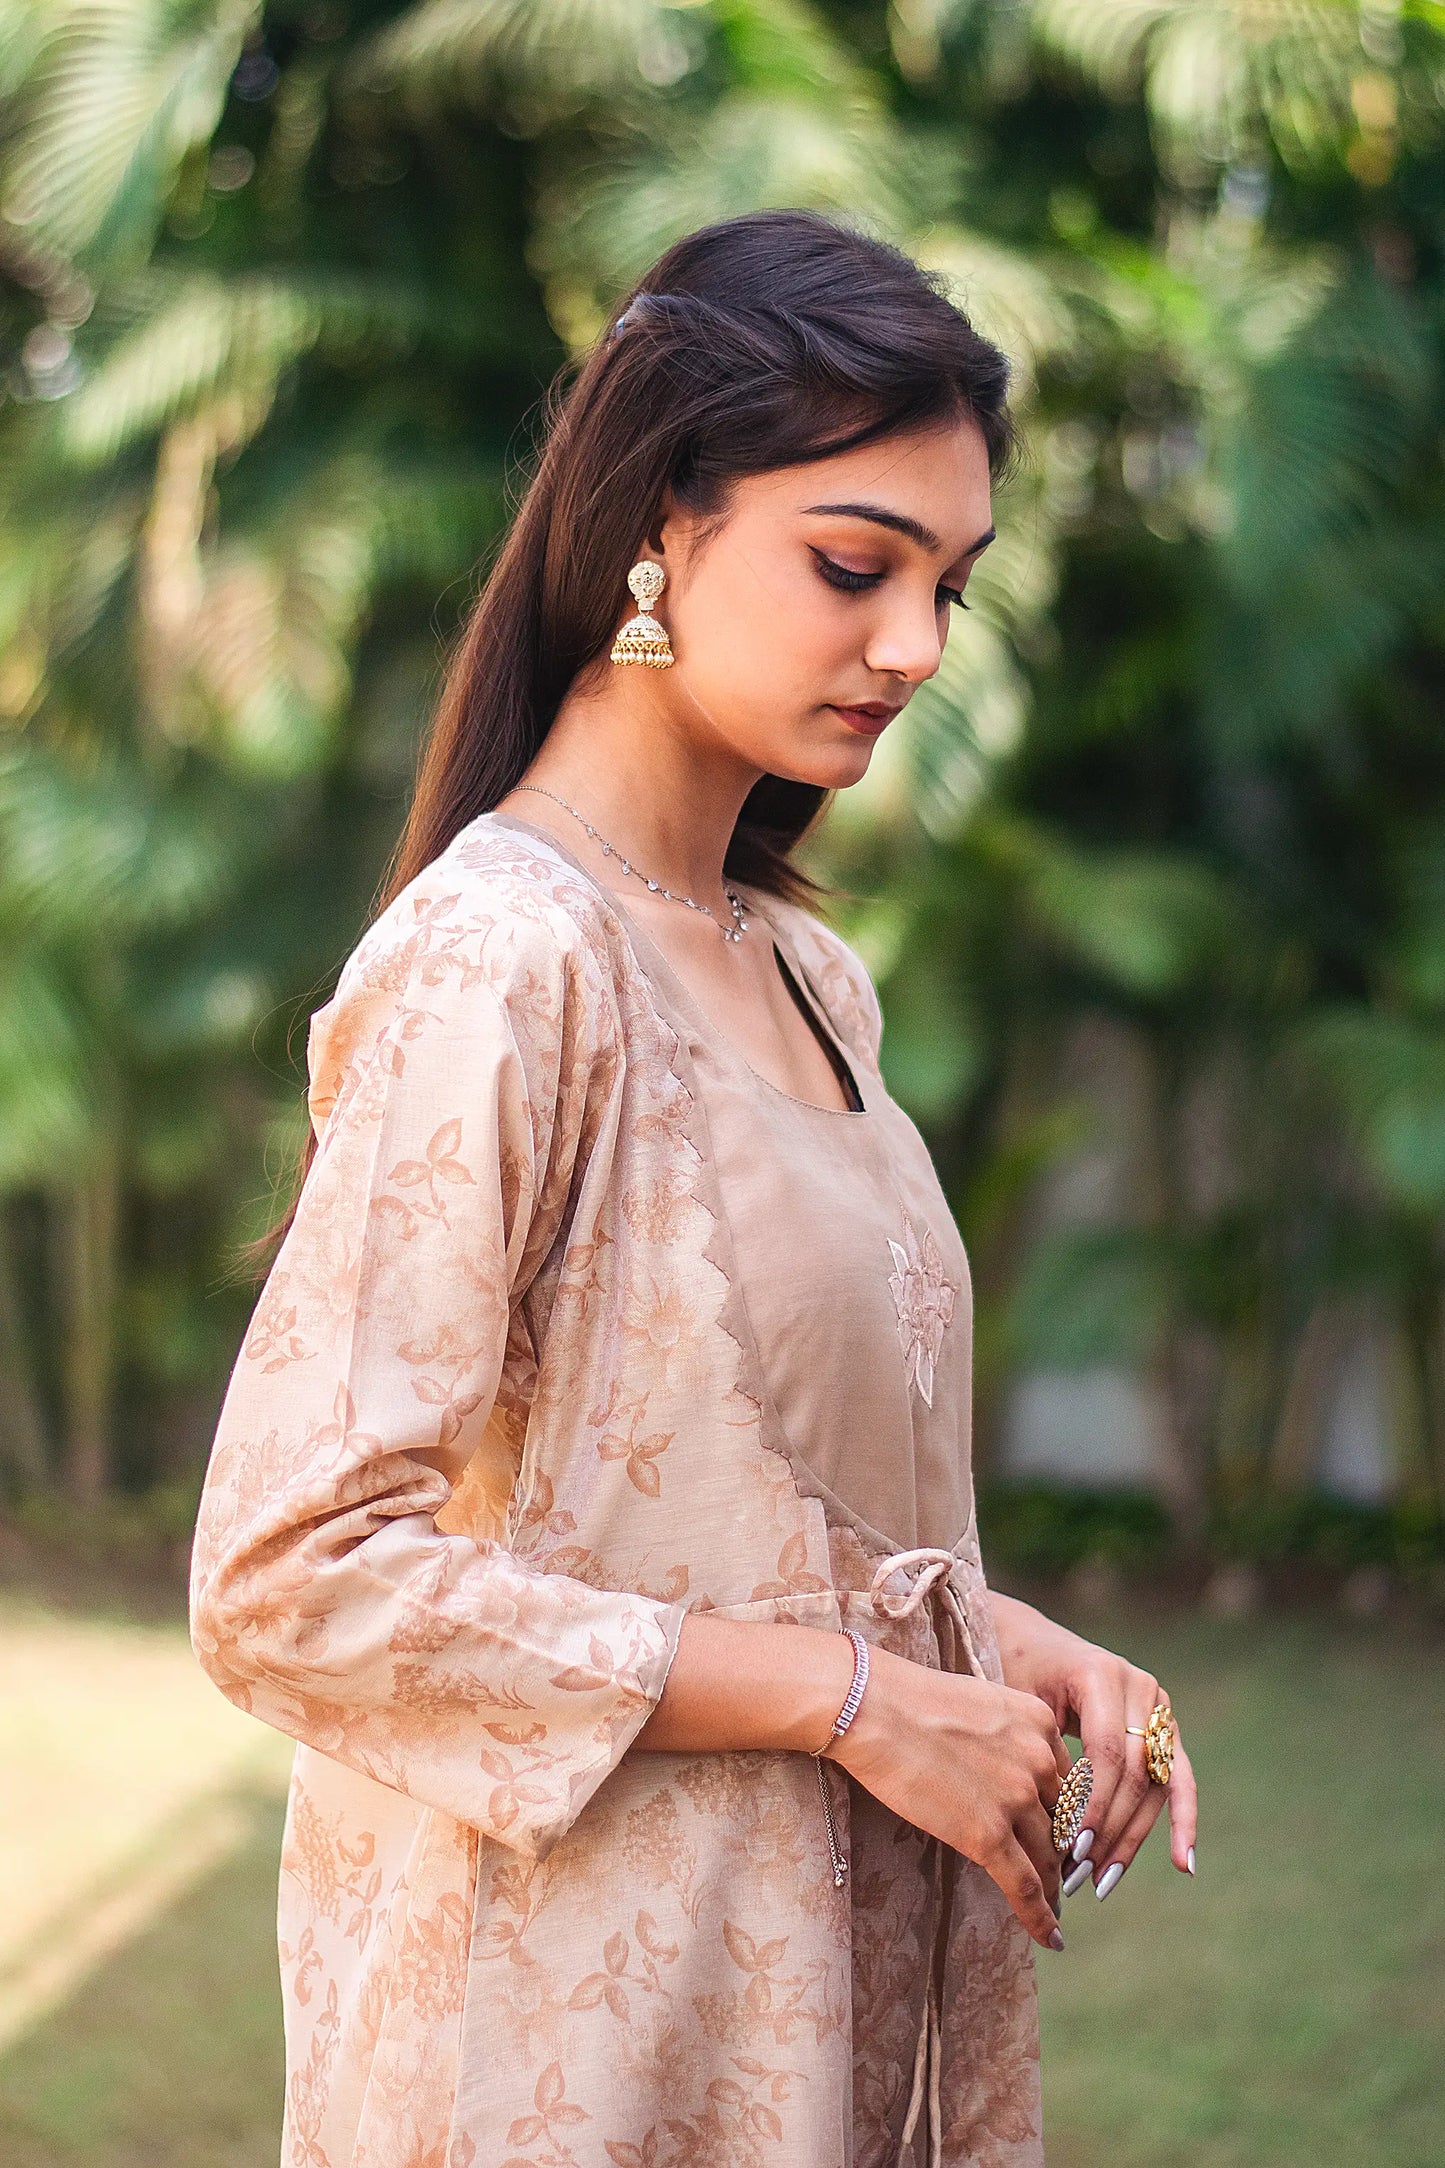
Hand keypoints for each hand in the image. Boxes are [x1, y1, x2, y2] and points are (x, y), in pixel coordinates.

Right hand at [828, 1644, 1071, 1949]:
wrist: (874, 1708)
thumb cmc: (908, 1699)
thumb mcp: (977, 1703)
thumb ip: (1003, 1735)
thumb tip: (997, 1765)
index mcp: (1038, 1721)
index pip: (1065, 1779)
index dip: (1065, 1812)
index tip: (1062, 1831)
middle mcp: (1038, 1760)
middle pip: (1063, 1820)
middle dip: (1063, 1850)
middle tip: (1063, 1875)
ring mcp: (1015, 1799)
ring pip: (1048, 1856)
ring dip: (1053, 1885)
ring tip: (1054, 1906)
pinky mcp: (987, 1834)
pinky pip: (1024, 1886)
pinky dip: (1040, 1917)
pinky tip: (1050, 1939)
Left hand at [988, 1593, 1198, 1896]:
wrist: (1030, 1644)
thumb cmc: (1013, 1674)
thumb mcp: (1019, 1703)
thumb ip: (1040, 1751)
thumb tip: (1048, 1827)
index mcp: (1101, 1674)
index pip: (1107, 1752)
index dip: (1093, 1803)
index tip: (1071, 1848)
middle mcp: (1139, 1687)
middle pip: (1134, 1774)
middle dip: (1107, 1829)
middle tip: (1078, 1875)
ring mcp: (1157, 1707)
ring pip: (1154, 1786)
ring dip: (1130, 1838)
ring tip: (1102, 1882)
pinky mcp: (1164, 1729)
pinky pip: (1176, 1779)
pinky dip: (1181, 1820)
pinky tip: (1185, 1863)